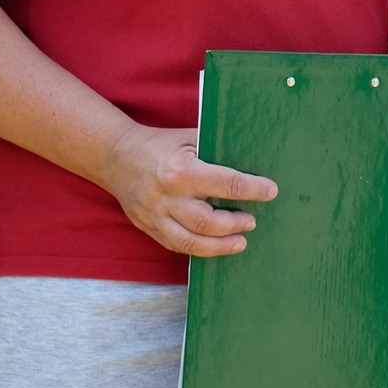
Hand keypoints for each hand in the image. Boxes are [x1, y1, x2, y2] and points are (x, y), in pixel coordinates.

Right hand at [97, 124, 276, 255]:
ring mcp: (156, 216)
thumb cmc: (160, 144)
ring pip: (192, 242)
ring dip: (221, 245)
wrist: (117, 157)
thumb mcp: (189, 138)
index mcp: (181, 170)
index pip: (225, 184)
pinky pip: (177, 246)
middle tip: (252, 221)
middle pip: (208, 221)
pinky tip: (215, 245)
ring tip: (240, 241)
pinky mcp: (149, 228)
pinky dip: (200, 249)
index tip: (271, 191)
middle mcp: (168, 197)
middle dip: (235, 223)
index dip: (252, 189)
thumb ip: (216, 151)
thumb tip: (252, 161)